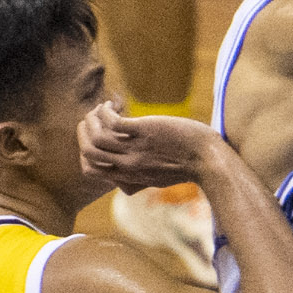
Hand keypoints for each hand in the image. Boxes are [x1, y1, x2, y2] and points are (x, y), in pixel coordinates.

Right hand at [81, 100, 218, 190]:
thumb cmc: (186, 166)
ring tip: (103, 108)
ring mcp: (135, 150)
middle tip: (93, 118)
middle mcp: (127, 166)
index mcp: (127, 177)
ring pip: (96, 137)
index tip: (95, 136)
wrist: (208, 160)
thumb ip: (138, 181)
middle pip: (88, 152)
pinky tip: (113, 104)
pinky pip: (112, 122)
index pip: (90, 169)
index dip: (85, 152)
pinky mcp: (144, 132)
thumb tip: (125, 188)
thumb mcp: (156, 180)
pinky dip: (106, 110)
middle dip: (83, 131)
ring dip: (93, 118)